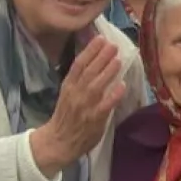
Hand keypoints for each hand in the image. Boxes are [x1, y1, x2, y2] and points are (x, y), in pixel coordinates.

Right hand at [28, 39, 124, 177]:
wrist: (58, 141)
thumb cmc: (66, 117)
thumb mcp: (69, 94)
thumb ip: (81, 81)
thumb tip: (97, 64)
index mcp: (68, 86)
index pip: (79, 64)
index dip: (90, 51)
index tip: (100, 39)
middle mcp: (76, 93)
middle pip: (89, 71)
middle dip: (101, 57)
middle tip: (113, 44)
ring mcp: (85, 106)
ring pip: (97, 85)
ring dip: (108, 71)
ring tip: (118, 59)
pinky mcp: (94, 118)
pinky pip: (105, 105)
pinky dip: (113, 95)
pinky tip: (122, 85)